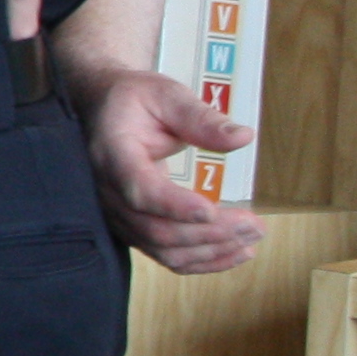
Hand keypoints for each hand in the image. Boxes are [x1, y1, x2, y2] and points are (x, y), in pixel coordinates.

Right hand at [71, 61, 261, 274]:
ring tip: (251, 238)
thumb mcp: (166, 95)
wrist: (102, 109)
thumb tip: (241, 137)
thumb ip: (200, 117)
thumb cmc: (133, 100)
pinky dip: (201, 260)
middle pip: (155, 228)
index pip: (138, 188)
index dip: (174, 205)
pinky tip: (234, 252)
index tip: (212, 210)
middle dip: (209, 232)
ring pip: (161, 248)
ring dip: (210, 250)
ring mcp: (117, 213)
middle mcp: (107, 191)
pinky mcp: (132, 226)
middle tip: (254, 224)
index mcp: (112, 153)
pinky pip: (164, 254)